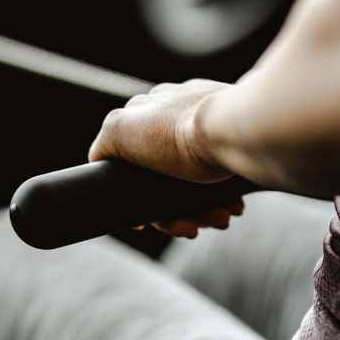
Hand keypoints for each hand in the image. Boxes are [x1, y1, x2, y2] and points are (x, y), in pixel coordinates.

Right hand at [89, 79, 242, 237]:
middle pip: (165, 180)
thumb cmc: (181, 133)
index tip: (147, 224)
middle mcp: (177, 116)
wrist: (239, 131)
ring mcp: (208, 127)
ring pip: (195, 184)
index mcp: (148, 111)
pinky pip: (223, 177)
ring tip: (219, 219)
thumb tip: (101, 162)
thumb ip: (104, 144)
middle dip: (176, 211)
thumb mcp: (120, 131)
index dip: (138, 199)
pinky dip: (223, 197)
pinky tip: (232, 206)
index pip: (133, 164)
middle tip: (192, 228)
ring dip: (202, 211)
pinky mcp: (235, 140)